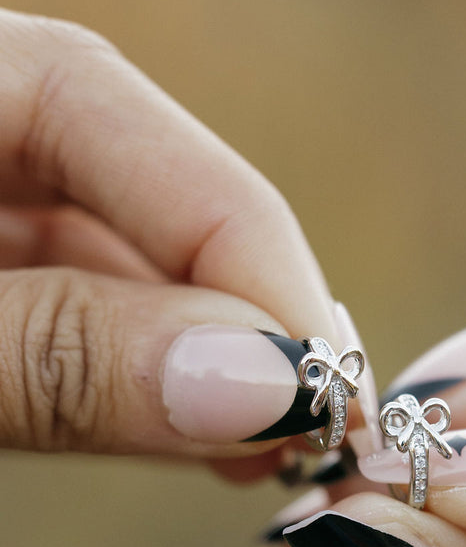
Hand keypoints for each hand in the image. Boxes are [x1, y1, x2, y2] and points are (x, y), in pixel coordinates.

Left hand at [0, 10, 338, 467]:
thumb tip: (266, 384)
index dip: (237, 239)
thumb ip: (63, 352)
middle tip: (318, 419)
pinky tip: (204, 434)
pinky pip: (73, 316)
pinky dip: (143, 380)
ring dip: (202, 358)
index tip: (320, 373)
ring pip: (109, 262)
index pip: (101, 102)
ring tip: (271, 445)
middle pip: (125, 184)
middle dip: (236, 307)